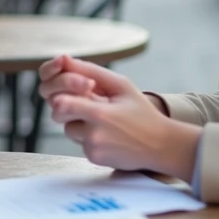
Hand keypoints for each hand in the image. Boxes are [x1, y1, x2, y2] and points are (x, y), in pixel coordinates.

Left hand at [40, 57, 200, 179]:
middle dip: (70, 106)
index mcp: (100, 113)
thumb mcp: (122, 85)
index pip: (62, 104)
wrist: (160, 145)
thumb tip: (64, 59)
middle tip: (91, 102)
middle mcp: (93, 134)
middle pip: (59, 115)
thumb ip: (92, 71)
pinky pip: (80, 141)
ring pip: (69, 129)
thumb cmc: (141, 112)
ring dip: (79, 121)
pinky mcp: (93, 159)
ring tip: (103, 119)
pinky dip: (88, 135)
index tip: (69, 90)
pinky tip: (108, 133)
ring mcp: (92, 149)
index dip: (62, 94)